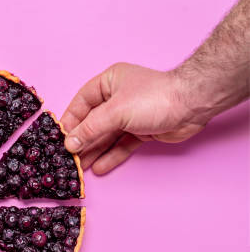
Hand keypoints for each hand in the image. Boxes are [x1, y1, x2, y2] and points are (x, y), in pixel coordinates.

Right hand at [61, 62, 209, 173]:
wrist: (192, 106)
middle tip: (68, 158)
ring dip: (93, 152)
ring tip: (79, 168)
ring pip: (106, 136)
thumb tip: (69, 144)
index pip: (81, 103)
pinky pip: (120, 145)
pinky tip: (99, 168)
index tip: (58, 139)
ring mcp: (129, 116)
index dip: (70, 121)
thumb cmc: (153, 98)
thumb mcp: (115, 112)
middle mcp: (116, 98)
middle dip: (81, 141)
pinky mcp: (141, 131)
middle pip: (92, 122)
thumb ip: (90, 129)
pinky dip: (110, 156)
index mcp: (108, 83)